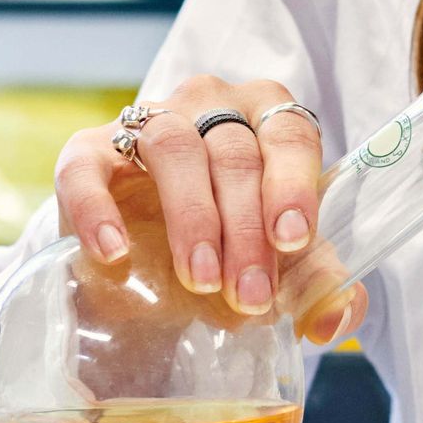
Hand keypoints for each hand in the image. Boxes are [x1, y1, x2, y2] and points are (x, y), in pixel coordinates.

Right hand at [53, 76, 363, 343]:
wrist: (147, 253)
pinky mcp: (87, 151)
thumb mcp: (276, 259)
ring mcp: (147, 122)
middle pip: (235, 152)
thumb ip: (313, 282)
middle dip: (245, 228)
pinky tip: (116, 254)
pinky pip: (88, 167)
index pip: (290, 133)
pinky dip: (100, 209)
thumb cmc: (229, 240)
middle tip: (248, 295)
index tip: (291, 240)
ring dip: (192, 218)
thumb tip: (336, 318)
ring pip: (175, 149)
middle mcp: (210, 105)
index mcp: (267, 117)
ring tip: (200, 280)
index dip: (293, 185)